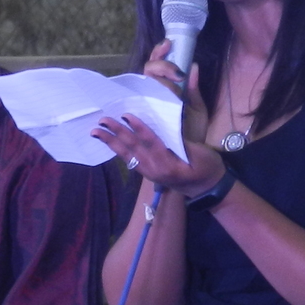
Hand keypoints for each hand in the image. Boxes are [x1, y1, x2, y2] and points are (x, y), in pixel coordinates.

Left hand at [94, 104, 224, 196]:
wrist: (208, 189)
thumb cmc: (208, 168)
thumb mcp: (201, 153)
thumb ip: (182, 140)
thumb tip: (168, 125)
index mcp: (168, 164)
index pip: (150, 142)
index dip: (138, 128)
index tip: (126, 115)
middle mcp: (154, 170)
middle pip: (133, 148)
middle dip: (116, 134)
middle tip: (102, 121)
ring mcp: (149, 173)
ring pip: (127, 155)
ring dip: (111, 142)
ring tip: (96, 132)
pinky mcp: (148, 173)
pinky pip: (130, 160)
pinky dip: (119, 150)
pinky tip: (110, 142)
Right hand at [143, 42, 210, 144]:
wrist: (190, 158)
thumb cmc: (192, 133)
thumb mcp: (198, 110)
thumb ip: (194, 90)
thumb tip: (194, 66)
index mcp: (168, 90)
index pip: (159, 65)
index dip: (161, 52)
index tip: (170, 45)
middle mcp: (155, 95)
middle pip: (148, 70)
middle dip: (160, 64)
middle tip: (175, 69)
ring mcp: (148, 105)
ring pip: (143, 82)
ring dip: (155, 75)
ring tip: (171, 75)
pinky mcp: (144, 119)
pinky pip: (136, 103)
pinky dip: (138, 95)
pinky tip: (151, 89)